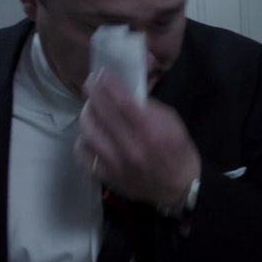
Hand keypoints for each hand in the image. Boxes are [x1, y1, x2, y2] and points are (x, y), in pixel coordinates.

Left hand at [75, 70, 200, 207]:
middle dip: (93, 94)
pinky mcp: (107, 176)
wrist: (178, 187)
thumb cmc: (177, 150)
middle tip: (90, 84)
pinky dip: (83, 140)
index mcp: (150, 131)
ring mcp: (116, 164)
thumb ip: (148, 106)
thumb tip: (126, 92)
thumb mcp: (172, 121)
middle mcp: (130, 147)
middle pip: (102, 114)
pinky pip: (84, 155)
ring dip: (87, 115)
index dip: (108, 85)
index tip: (100, 73)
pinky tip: (89, 133)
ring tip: (90, 107)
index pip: (122, 102)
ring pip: (89, 133)